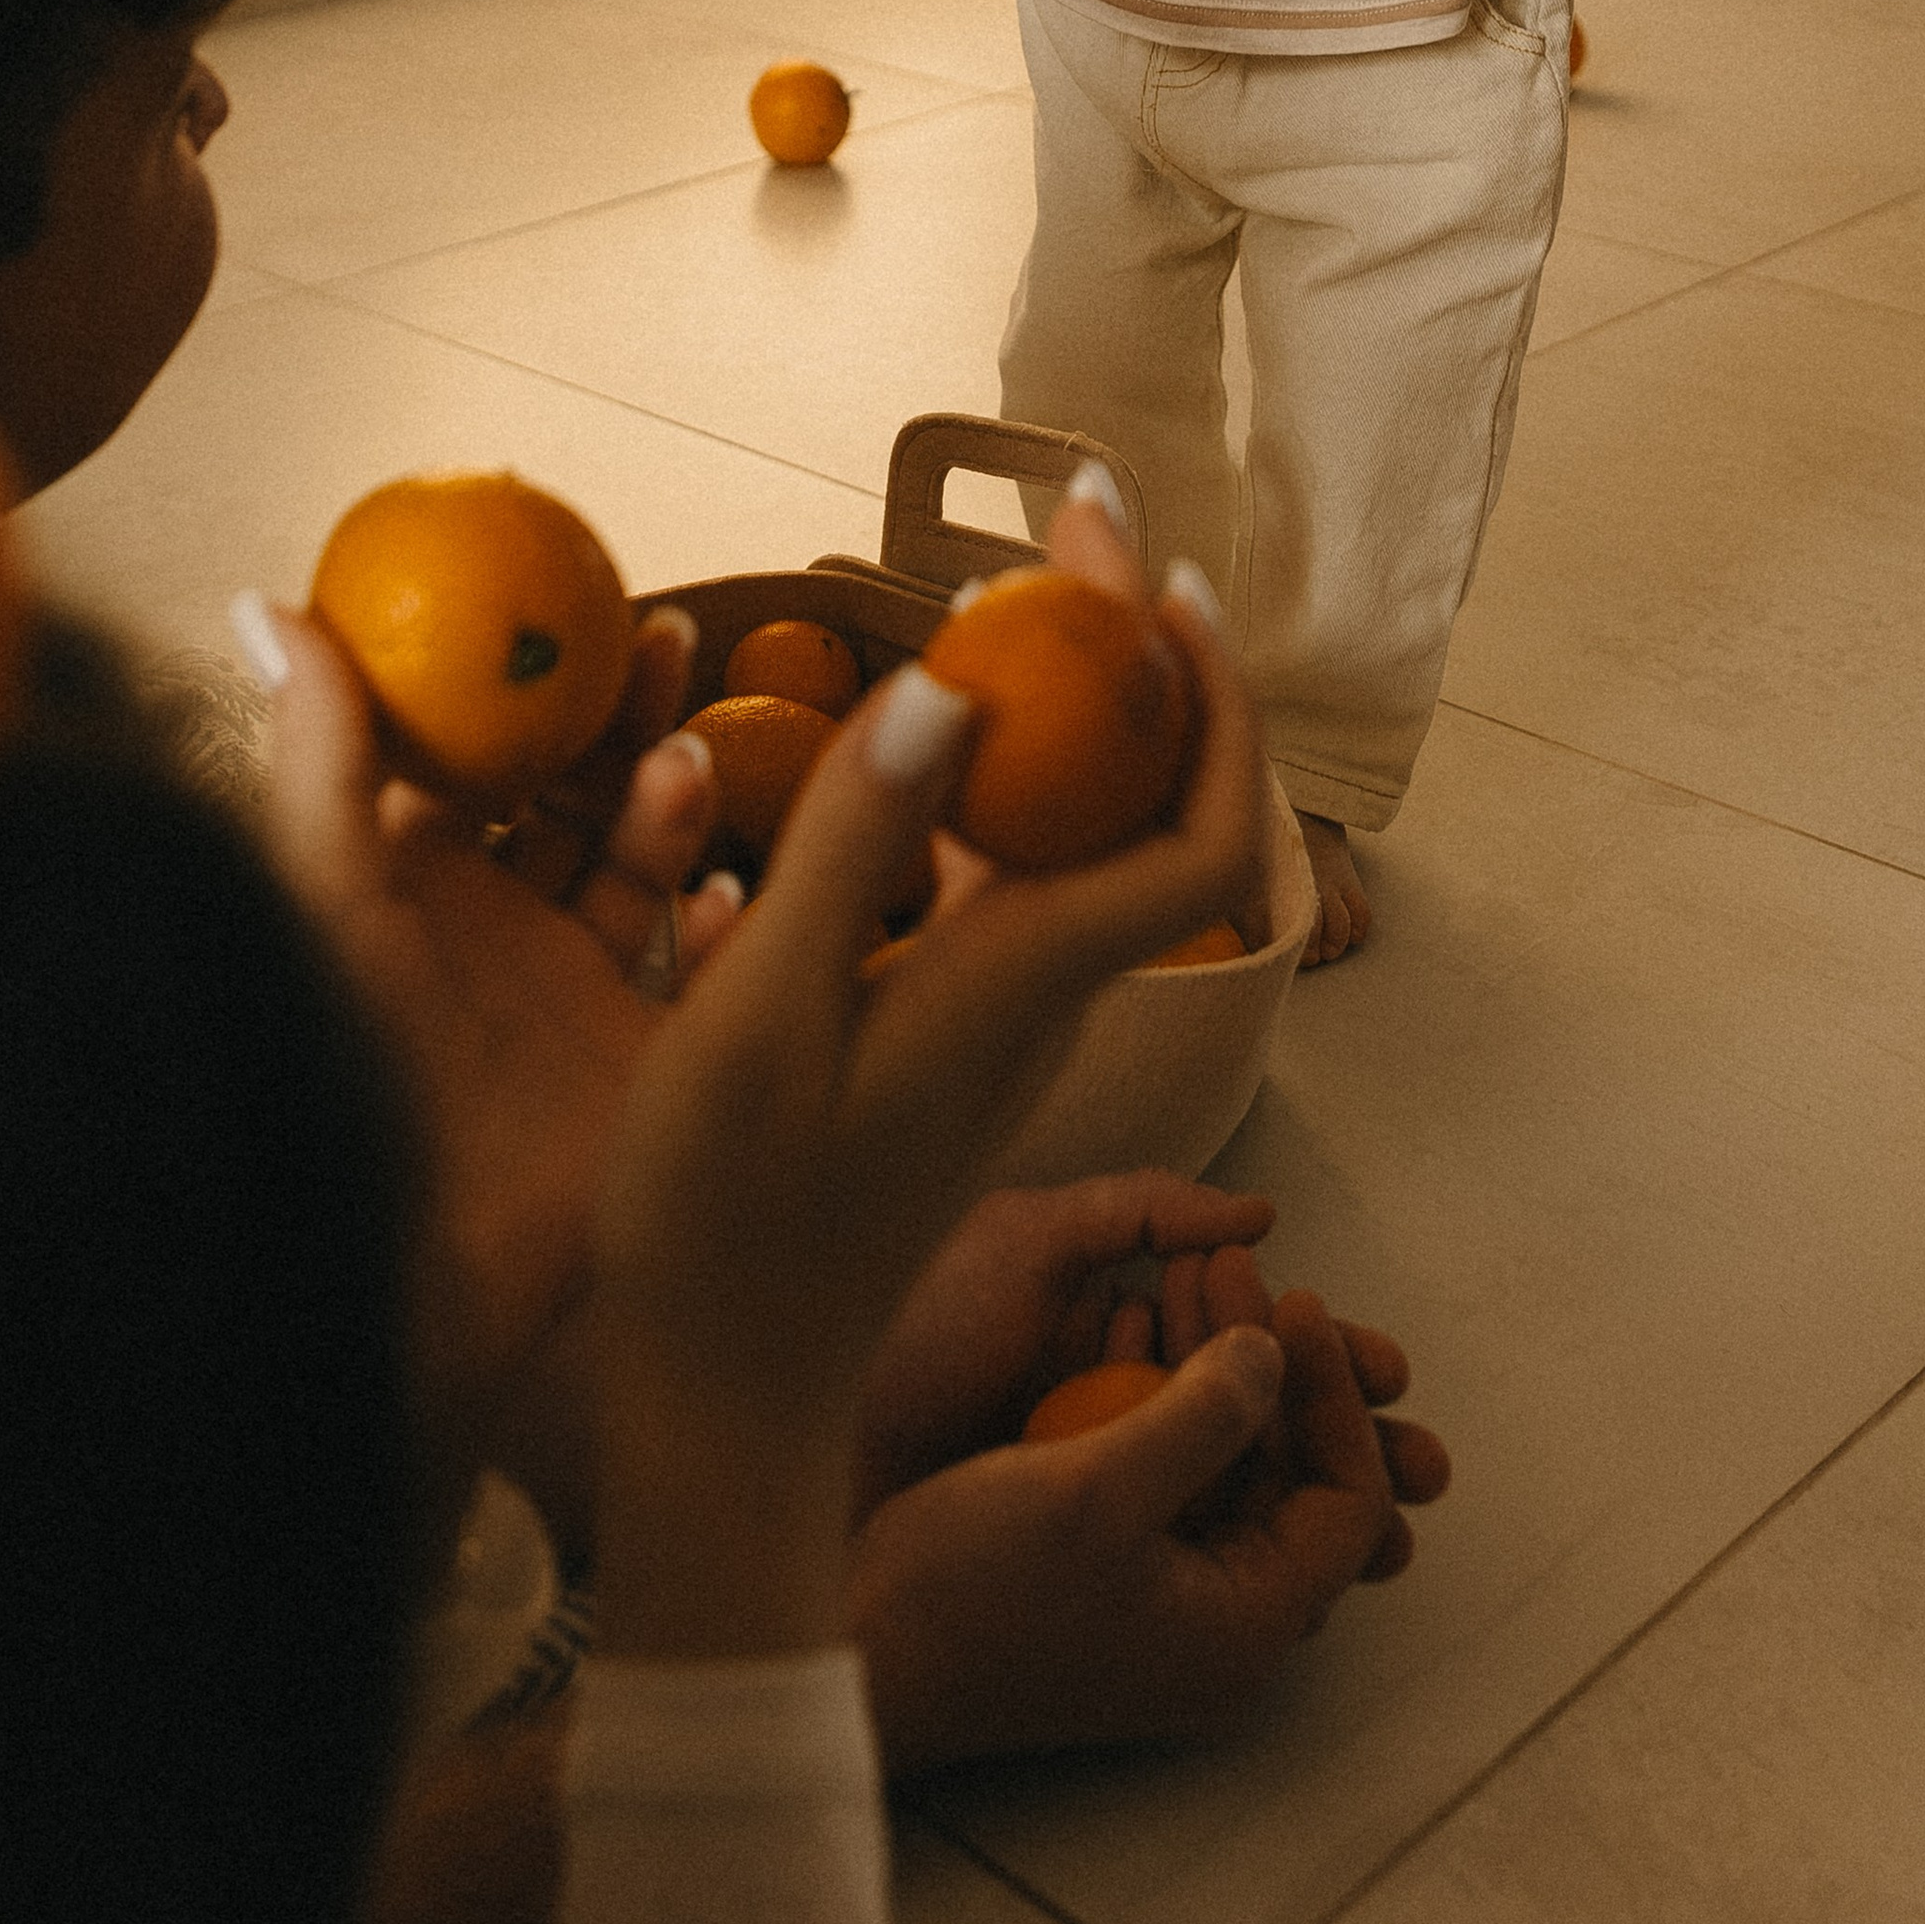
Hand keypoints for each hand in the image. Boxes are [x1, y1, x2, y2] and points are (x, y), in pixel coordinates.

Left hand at [250, 595, 726, 1466]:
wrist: (421, 1266)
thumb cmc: (352, 1071)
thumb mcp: (329, 892)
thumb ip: (314, 752)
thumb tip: (263, 598)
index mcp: (407, 877)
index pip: (471, 745)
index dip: (518, 673)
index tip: (564, 596)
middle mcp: (490, 924)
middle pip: (568, 783)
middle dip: (615, 711)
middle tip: (659, 642)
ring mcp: (568, 992)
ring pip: (635, 858)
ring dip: (667, 799)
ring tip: (686, 767)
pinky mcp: (638, 1058)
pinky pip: (698, 967)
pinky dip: (722, 923)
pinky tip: (729, 896)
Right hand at [587, 488, 1267, 1657]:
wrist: (720, 1400)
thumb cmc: (725, 1221)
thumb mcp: (763, 1019)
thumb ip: (851, 848)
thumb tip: (953, 688)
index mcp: (1018, 984)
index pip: (1191, 827)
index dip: (1204, 695)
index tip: (1156, 574)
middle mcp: (1033, 997)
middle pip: (1145, 807)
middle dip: (1134, 657)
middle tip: (1071, 524)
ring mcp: (989, 1022)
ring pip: (1075, 841)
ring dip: (1063, 713)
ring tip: (1000, 597)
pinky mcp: (934, 1040)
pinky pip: (998, 883)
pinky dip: (981, 788)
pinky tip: (910, 744)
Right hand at [848, 1239, 1449, 1770]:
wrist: (866, 1655)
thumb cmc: (975, 1590)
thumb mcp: (1097, 1489)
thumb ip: (1204, 1414)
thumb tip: (1273, 1352)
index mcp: (1244, 1626)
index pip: (1348, 1500)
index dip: (1333, 1393)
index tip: (1293, 1300)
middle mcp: (1222, 1626)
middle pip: (1288, 1475)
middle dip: (1264, 1360)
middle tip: (1228, 1266)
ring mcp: (1168, 1605)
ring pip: (1227, 1467)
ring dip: (1209, 1366)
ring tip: (1179, 1268)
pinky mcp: (1116, 1577)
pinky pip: (1169, 1478)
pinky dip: (1160, 1399)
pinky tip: (1128, 1318)